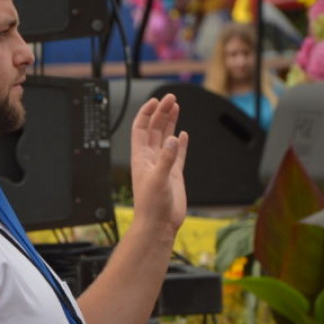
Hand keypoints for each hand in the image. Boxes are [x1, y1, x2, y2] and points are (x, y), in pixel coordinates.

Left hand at [130, 93, 188, 233]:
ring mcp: (163, 166)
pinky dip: (180, 143)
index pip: (141, 129)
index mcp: (141, 158)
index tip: (155, 101)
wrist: (159, 225)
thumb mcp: (158, 180)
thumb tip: (172, 139)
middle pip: (154, 129)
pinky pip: (177, 154)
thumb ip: (166, 159)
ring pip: (165, 138)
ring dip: (169, 122)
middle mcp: (151, 159)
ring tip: (175, 107)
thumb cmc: (152, 206)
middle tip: (171, 98)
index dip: (146, 113)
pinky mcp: (174, 175)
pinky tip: (182, 135)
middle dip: (161, 112)